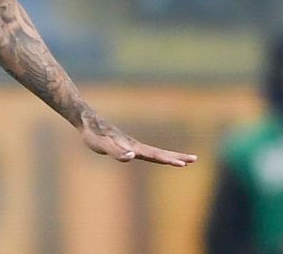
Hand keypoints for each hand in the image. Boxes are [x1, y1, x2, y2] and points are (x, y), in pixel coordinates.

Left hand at [80, 111, 197, 167]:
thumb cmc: (92, 133)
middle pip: (159, 153)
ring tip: (184, 161)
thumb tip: (132, 157)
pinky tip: (159, 158)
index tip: (183, 163)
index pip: (154, 154)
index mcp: (131, 146)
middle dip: (177, 157)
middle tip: (195, 159)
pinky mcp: (126, 146)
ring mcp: (132, 145)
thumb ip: (115, 151)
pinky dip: (157, 156)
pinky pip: (146, 152)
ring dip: (170, 156)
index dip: (168, 159)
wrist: (86, 119)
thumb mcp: (101, 145)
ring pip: (154, 152)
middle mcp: (134, 145)